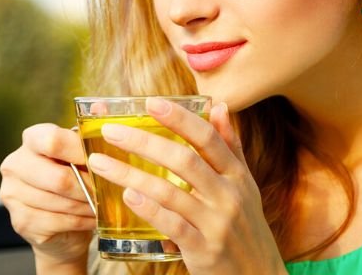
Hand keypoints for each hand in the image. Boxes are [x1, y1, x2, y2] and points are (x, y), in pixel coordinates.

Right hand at [0, 124, 95, 270]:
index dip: (80, 152)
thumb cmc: (77, 176)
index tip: (102, 161)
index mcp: (32, 138)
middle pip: (58, 178)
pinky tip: (90, 218)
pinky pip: (56, 221)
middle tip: (107, 191)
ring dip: (87, 205)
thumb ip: (90, 128)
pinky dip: (79, 221)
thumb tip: (99, 106)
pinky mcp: (18, 220)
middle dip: (88, 187)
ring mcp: (12, 193)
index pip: (52, 141)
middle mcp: (15, 164)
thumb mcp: (85, 150)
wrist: (62, 218)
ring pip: (59, 202)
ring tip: (102, 204)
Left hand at [87, 98, 286, 274]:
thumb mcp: (245, 183)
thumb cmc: (246, 225)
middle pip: (184, 160)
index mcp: (236, 174)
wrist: (259, 274)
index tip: (151, 103)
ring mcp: (216, 222)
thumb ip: (230, 145)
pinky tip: (127, 196)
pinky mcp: (203, 249)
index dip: (179, 118)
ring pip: (171, 192)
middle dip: (145, 142)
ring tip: (101, 163)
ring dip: (132, 175)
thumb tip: (218, 106)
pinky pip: (172, 225)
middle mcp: (228, 194)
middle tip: (112, 131)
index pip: (207, 138)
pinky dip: (149, 209)